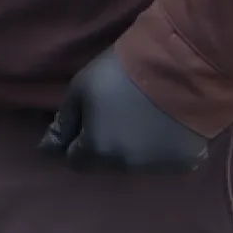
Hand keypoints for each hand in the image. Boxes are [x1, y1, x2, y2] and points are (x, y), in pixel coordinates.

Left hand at [38, 49, 208, 171]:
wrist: (182, 66)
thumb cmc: (123, 72)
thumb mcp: (82, 87)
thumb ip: (65, 120)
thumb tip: (48, 148)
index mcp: (96, 150)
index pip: (74, 160)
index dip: (76, 141)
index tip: (85, 121)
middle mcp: (124, 166)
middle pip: (105, 162)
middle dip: (104, 144)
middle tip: (115, 114)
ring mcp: (156, 167)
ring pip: (134, 162)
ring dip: (132, 146)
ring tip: (142, 117)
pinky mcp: (185, 162)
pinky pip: (165, 159)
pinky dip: (161, 146)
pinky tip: (166, 123)